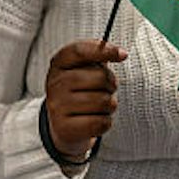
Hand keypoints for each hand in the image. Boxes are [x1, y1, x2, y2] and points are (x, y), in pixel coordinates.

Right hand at [44, 39, 125, 164]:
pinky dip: (105, 122)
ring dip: (110, 105)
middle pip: (100, 77)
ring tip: (99, 106)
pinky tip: (95, 119)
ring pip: (103, 102)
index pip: (80, 51)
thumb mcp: (84, 67)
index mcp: (59, 63)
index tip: (123, 54)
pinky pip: (100, 123)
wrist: (63, 123)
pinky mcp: (64, 128)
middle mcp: (55, 83)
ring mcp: (57, 106)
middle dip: (111, 84)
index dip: (104, 50)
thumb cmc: (80, 89)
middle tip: (106, 89)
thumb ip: (99, 53)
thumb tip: (120, 53)